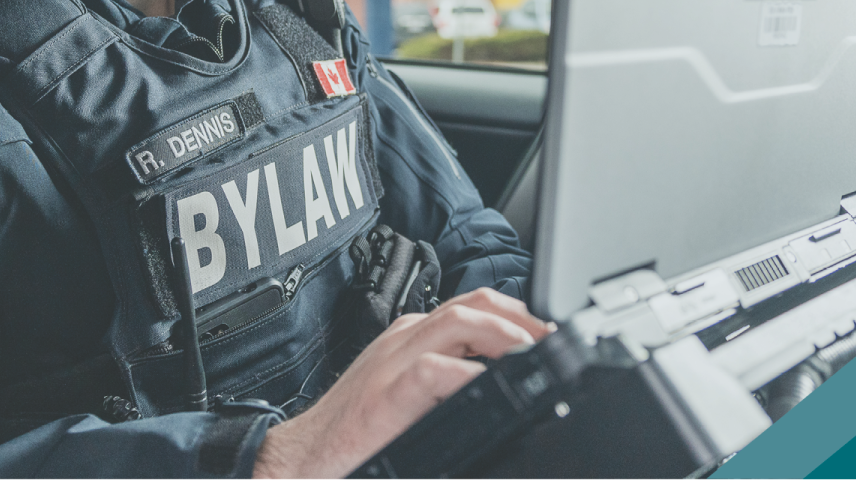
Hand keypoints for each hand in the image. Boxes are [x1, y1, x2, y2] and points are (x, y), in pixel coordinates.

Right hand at [253, 288, 552, 478]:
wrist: (302, 459)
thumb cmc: (350, 434)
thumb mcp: (405, 396)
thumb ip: (444, 382)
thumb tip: (496, 385)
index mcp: (409, 339)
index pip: (471, 304)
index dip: (516, 313)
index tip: (546, 335)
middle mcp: (402, 340)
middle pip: (473, 302)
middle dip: (521, 317)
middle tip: (552, 342)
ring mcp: (392, 363)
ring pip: (458, 322)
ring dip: (504, 335)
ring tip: (533, 356)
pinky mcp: (386, 395)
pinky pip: (434, 370)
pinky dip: (469, 375)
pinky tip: (491, 388)